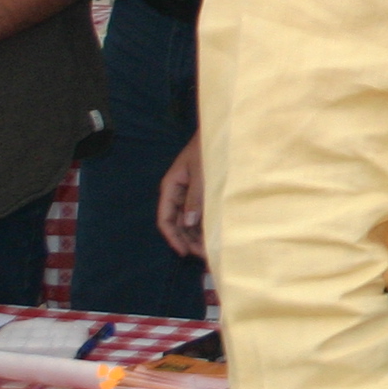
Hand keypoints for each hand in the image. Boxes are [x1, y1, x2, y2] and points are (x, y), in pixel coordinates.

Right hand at [155, 138, 206, 259]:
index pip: (165, 218)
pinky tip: (213, 237)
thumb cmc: (208, 148)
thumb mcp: (202, 172)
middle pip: (176, 223)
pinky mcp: (202, 194)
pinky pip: (199, 214)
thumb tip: (187, 223)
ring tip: (209, 251)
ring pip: (188, 222)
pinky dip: (204, 226)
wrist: (222, 133)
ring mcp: (189, 194)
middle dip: (187, 240)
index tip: (184, 252)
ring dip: (196, 236)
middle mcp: (178, 193)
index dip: (172, 237)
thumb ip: (195, 197)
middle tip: (203, 256)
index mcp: (171, 186)